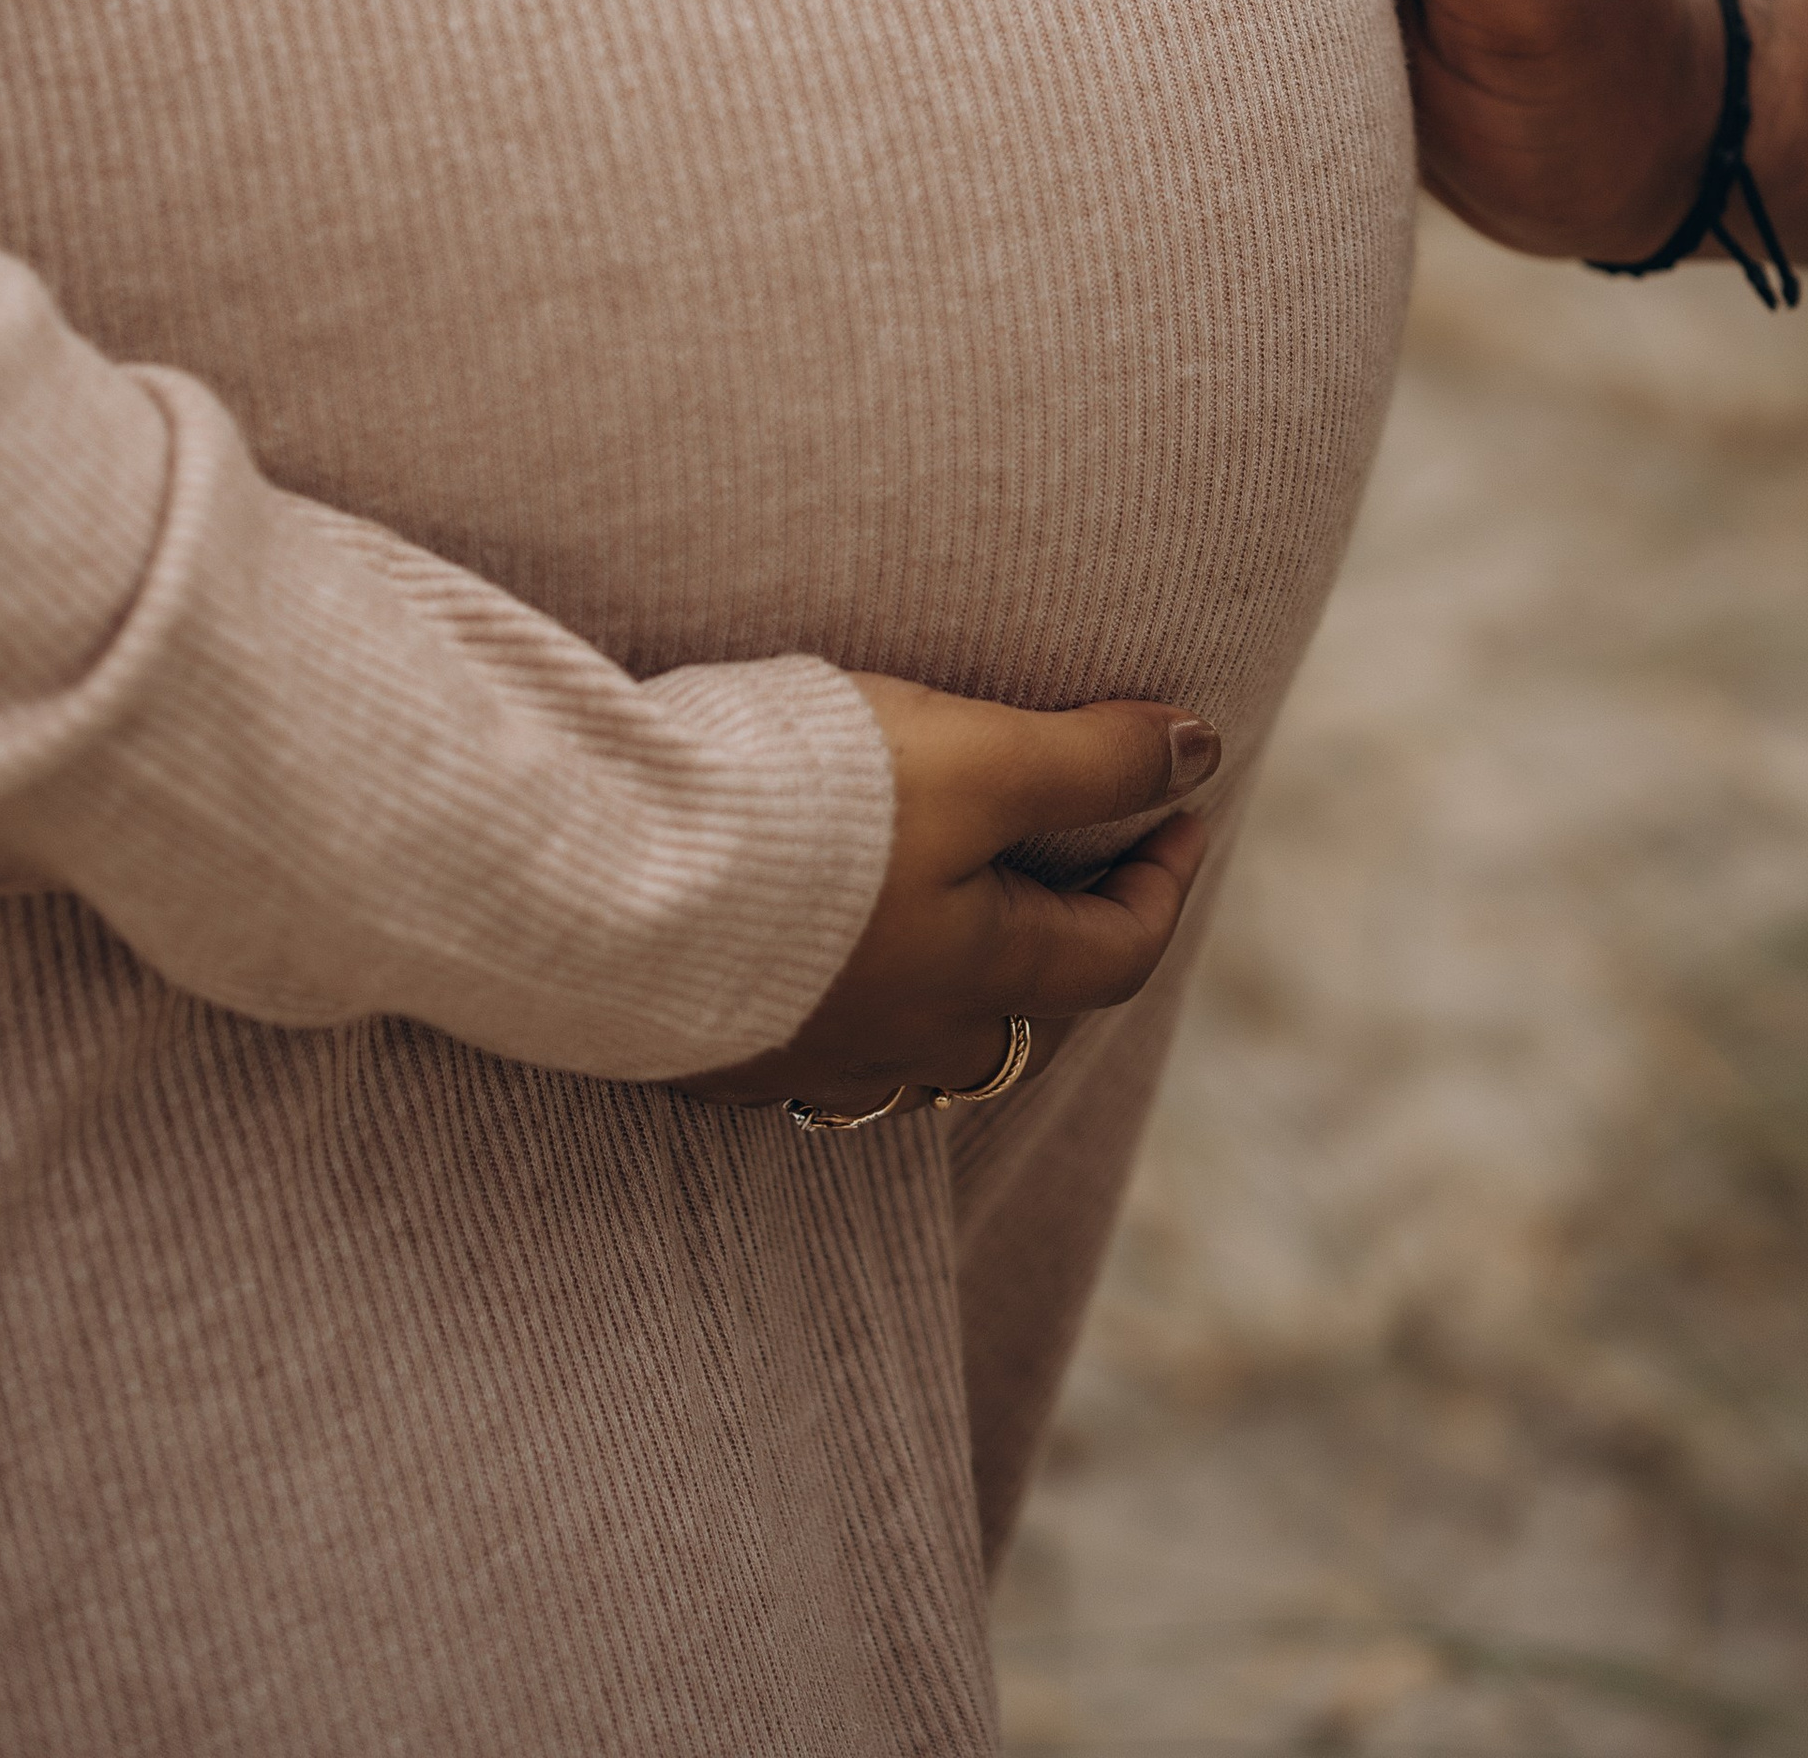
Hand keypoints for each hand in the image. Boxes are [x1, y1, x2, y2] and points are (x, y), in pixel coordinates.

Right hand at [677, 675, 1220, 1117]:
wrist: (604, 876)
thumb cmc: (807, 814)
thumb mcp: (973, 759)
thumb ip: (1089, 758)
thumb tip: (1202, 750)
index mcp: (982, 977)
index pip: (1118, 951)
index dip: (1164, 877)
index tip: (1183, 805)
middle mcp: (902, 1044)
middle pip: (1021, 1029)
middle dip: (1063, 954)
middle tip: (1077, 874)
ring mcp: (800, 1057)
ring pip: (913, 1055)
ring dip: (955, 998)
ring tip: (956, 922)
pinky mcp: (709, 1050)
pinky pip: (808, 1047)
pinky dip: (845, 1004)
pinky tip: (818, 956)